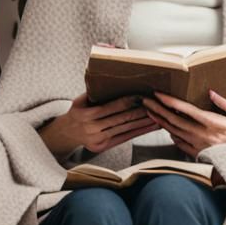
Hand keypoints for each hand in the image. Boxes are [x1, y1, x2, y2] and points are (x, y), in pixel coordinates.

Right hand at [38, 92, 159, 157]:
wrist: (66, 133)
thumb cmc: (77, 111)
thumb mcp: (80, 100)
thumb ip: (94, 92)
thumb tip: (110, 78)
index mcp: (86, 114)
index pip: (111, 107)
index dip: (128, 101)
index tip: (142, 96)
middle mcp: (92, 128)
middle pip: (121, 119)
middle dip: (140, 111)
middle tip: (155, 104)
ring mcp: (98, 139)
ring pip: (126, 129)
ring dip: (144, 122)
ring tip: (159, 116)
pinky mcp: (103, 147)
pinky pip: (125, 138)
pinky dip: (139, 131)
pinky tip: (150, 127)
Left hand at [141, 90, 225, 162]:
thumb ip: (225, 104)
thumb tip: (210, 92)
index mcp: (215, 124)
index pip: (186, 110)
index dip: (170, 102)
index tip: (157, 94)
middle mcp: (205, 136)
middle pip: (175, 121)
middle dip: (158, 110)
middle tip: (145, 101)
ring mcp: (202, 147)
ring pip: (175, 133)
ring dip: (161, 122)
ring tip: (150, 111)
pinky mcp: (203, 155)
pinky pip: (182, 144)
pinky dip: (172, 135)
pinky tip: (166, 127)